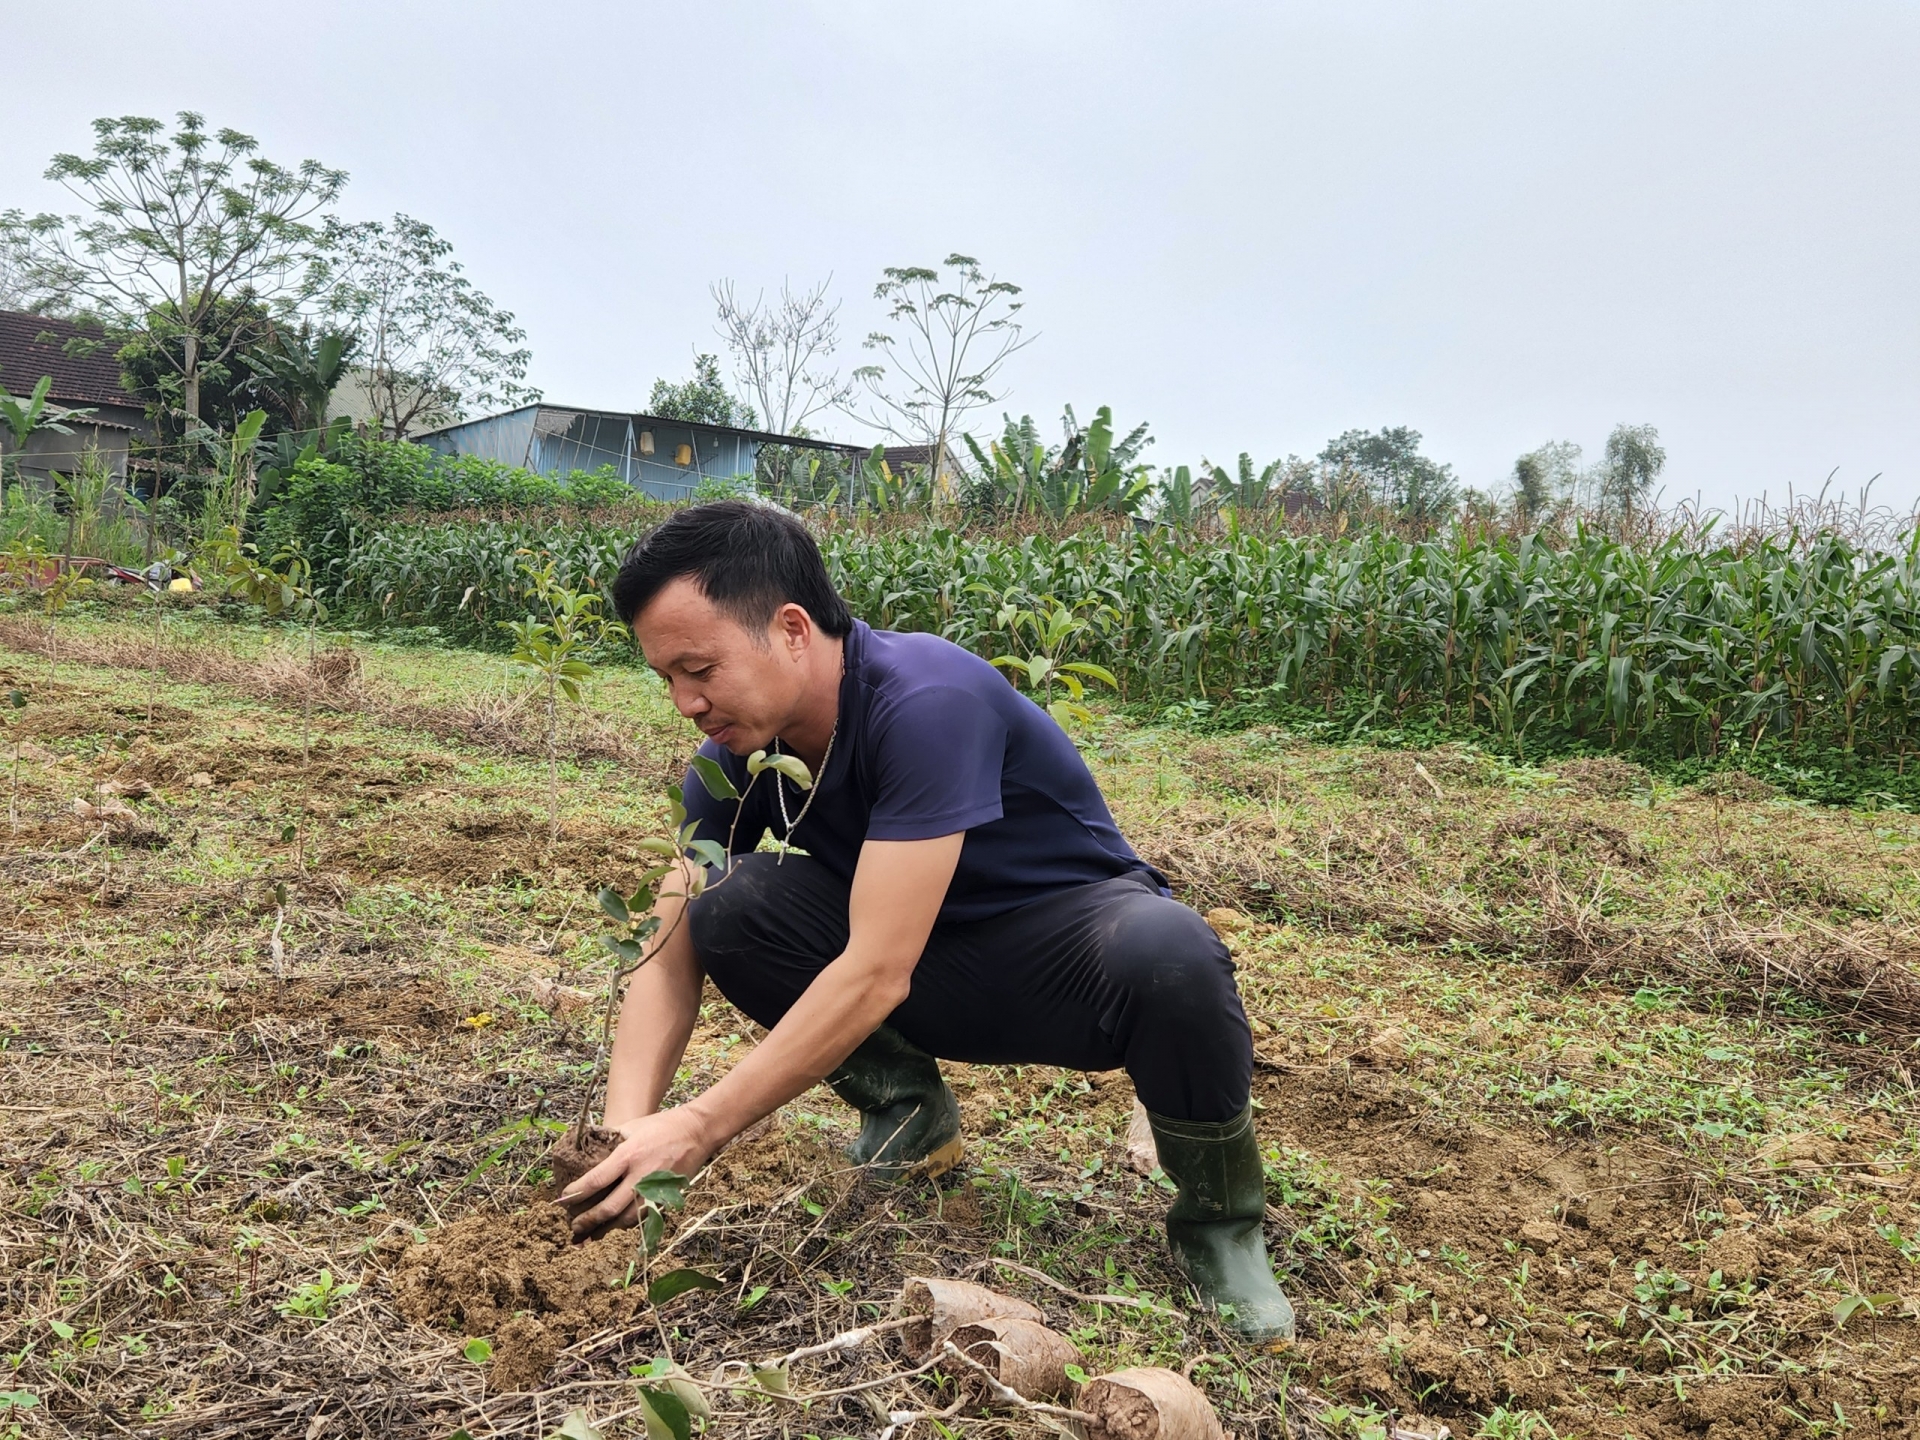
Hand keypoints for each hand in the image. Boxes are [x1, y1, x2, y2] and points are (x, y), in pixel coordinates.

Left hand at [558, 1107, 713, 1240]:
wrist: (697, 1132)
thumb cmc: (661, 1126)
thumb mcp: (631, 1126)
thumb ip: (609, 1140)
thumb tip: (586, 1151)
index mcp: (628, 1155)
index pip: (596, 1180)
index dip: (576, 1194)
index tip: (563, 1199)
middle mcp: (641, 1176)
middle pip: (609, 1208)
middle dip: (588, 1220)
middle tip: (573, 1226)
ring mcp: (655, 1190)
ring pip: (626, 1220)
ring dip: (606, 1229)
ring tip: (590, 1233)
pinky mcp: (666, 1198)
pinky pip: (642, 1218)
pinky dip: (626, 1224)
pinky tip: (614, 1226)